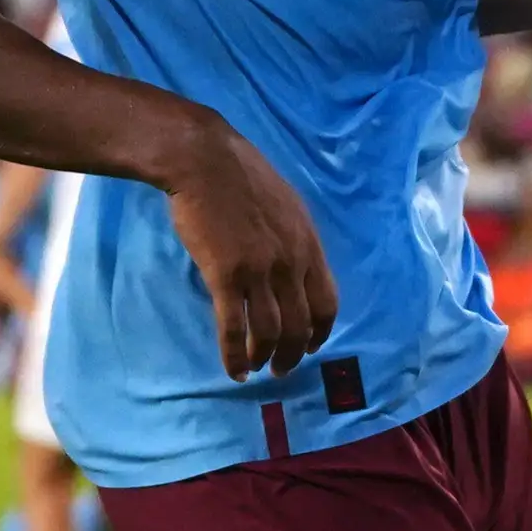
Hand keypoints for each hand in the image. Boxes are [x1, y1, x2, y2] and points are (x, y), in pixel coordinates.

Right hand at [159, 113, 337, 379]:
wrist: (204, 159)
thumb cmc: (240, 176)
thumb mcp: (285, 205)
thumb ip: (293, 240)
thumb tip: (292, 267)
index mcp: (308, 244)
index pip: (327, 302)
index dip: (320, 332)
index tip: (311, 346)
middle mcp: (291, 262)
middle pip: (301, 325)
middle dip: (293, 355)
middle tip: (281, 370)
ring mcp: (260, 271)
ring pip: (270, 333)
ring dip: (264, 359)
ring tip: (255, 370)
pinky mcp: (226, 276)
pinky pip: (234, 328)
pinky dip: (234, 355)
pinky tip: (232, 369)